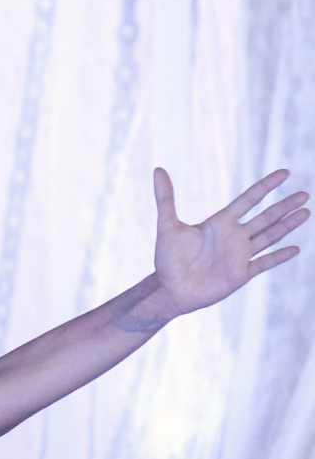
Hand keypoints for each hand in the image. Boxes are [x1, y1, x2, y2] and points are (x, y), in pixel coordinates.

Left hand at [153, 167, 308, 316]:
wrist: (169, 289)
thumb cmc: (167, 259)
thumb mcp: (167, 225)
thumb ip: (165, 198)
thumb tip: (158, 169)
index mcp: (220, 222)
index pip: (249, 199)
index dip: (266, 186)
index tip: (284, 172)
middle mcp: (234, 236)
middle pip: (266, 216)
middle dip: (284, 205)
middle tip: (305, 194)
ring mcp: (240, 255)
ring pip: (270, 236)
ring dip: (287, 225)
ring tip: (306, 212)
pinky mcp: (241, 274)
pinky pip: (264, 263)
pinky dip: (279, 256)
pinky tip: (295, 249)